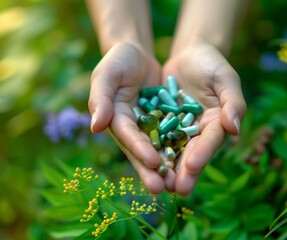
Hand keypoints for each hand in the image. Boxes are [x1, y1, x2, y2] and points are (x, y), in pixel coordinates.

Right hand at [88, 43, 171, 193]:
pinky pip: (173, 136)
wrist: (136, 53)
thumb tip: (95, 127)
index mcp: (116, 119)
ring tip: (177, 185)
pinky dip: (180, 148)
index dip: (139, 150)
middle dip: (151, 170)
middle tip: (162, 189)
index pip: (128, 136)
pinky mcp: (164, 121)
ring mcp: (149, 127)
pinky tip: (191, 162)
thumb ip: (100, 99)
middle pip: (143, 151)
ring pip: (159, 148)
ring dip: (167, 167)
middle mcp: (133, 129)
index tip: (153, 162)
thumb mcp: (106, 75)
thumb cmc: (117, 61)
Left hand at [162, 42, 246, 194]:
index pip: (211, 141)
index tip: (192, 167)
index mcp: (218, 123)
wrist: (190, 55)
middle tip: (177, 189)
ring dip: (167, 168)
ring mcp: (180, 130)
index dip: (203, 154)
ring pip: (173, 151)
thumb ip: (233, 102)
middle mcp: (199, 132)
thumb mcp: (225, 78)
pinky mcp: (163, 125)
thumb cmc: (213, 64)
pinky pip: (156, 138)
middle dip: (185, 172)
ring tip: (159, 186)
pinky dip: (150, 150)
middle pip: (192, 153)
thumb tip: (235, 128)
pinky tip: (143, 164)